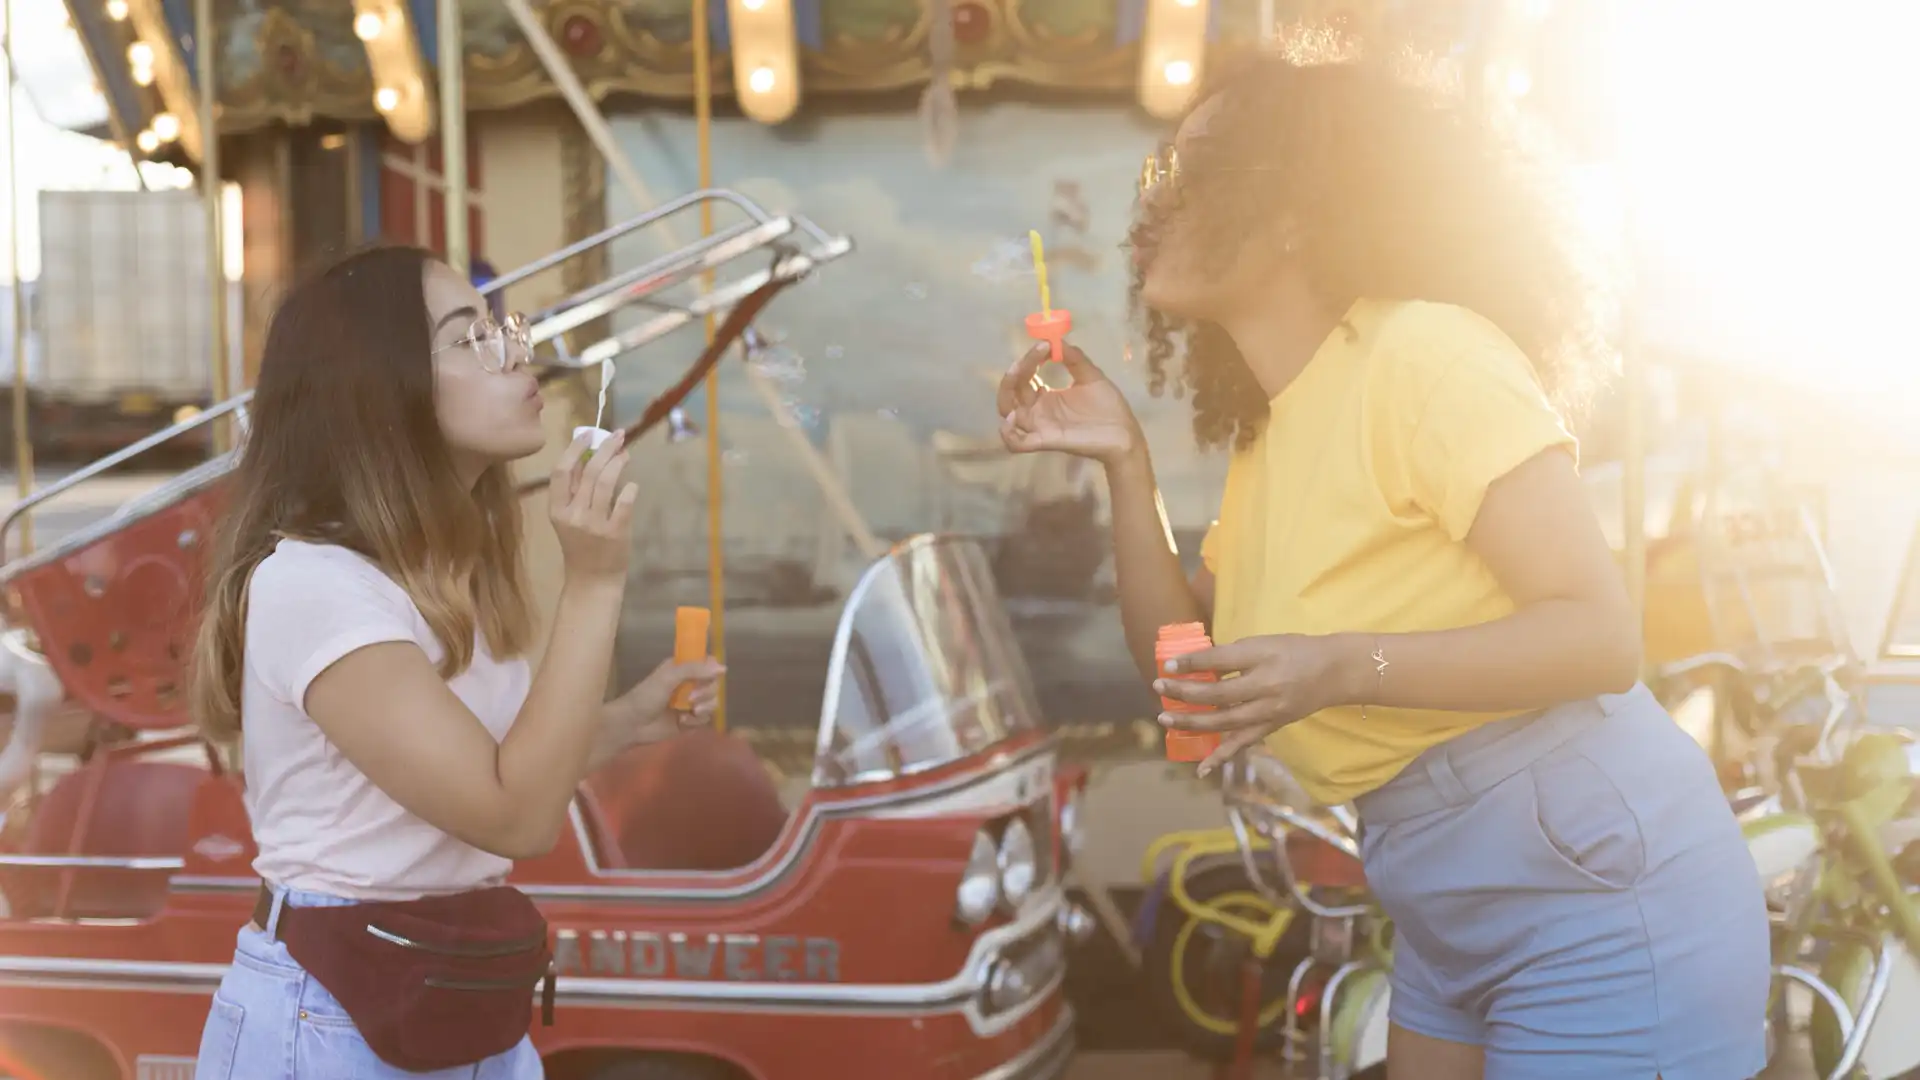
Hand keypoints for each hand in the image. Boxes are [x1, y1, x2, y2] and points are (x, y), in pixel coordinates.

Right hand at [549, 429, 637, 582]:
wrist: (592, 581)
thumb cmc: (580, 546)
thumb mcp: (568, 518)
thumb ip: (573, 489)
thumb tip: (585, 454)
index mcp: (557, 509)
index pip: (561, 471)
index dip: (574, 449)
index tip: (588, 434)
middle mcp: (573, 514)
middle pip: (588, 471)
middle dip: (605, 448)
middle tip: (617, 436)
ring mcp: (594, 524)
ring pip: (606, 482)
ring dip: (618, 463)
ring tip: (625, 454)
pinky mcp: (615, 532)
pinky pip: (625, 501)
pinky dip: (630, 488)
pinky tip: (632, 484)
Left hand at [611, 655, 726, 744]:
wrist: (632, 724)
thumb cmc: (646, 696)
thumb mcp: (669, 677)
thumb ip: (694, 670)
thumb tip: (723, 668)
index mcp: (683, 668)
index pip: (708, 664)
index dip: (712, 670)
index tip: (710, 676)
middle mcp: (689, 684)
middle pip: (714, 685)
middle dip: (707, 693)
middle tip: (692, 699)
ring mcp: (690, 703)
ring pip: (712, 703)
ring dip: (704, 708)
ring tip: (690, 712)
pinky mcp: (690, 721)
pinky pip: (705, 719)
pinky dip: (696, 721)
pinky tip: (683, 722)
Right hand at [997, 341, 1142, 463]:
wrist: (1124, 432)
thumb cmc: (1107, 406)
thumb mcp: (1091, 376)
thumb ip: (1074, 358)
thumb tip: (1056, 340)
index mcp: (1045, 395)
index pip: (1025, 376)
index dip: (1029, 359)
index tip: (1045, 345)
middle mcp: (1037, 410)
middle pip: (1010, 392)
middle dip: (1014, 374)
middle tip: (1025, 362)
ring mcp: (1039, 426)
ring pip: (1007, 414)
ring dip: (1004, 396)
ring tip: (1016, 377)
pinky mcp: (1045, 441)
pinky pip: (1017, 443)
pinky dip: (1008, 433)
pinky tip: (1013, 418)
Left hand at [1153, 634, 1362, 775]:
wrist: (1333, 672)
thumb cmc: (1294, 651)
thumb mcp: (1263, 643)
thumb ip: (1231, 655)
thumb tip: (1196, 665)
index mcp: (1262, 658)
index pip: (1220, 661)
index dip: (1192, 663)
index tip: (1168, 665)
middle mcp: (1265, 688)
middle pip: (1218, 694)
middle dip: (1185, 693)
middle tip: (1159, 689)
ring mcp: (1268, 712)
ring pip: (1225, 721)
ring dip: (1193, 722)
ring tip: (1166, 719)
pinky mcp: (1271, 727)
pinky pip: (1242, 744)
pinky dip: (1221, 758)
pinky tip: (1200, 769)